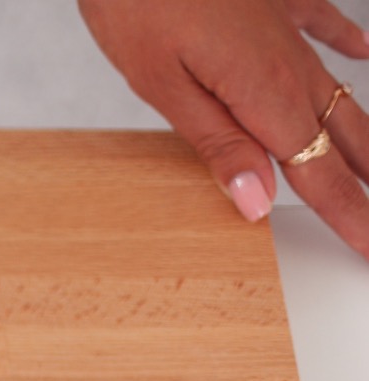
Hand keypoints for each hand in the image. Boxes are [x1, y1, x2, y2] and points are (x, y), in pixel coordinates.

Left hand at [82, 0, 368, 253]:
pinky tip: (365, 52)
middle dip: (368, 186)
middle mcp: (289, 63)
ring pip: (339, 92)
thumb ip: (217, 144)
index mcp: (264, 93)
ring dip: (364, 133)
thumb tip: (257, 203)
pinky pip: (325, 26)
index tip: (368, 251)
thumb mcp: (163, 86)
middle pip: (341, 138)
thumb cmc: (138, 3)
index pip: (318, 174)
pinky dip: (348, 44)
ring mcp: (288, 27)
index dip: (350, 216)